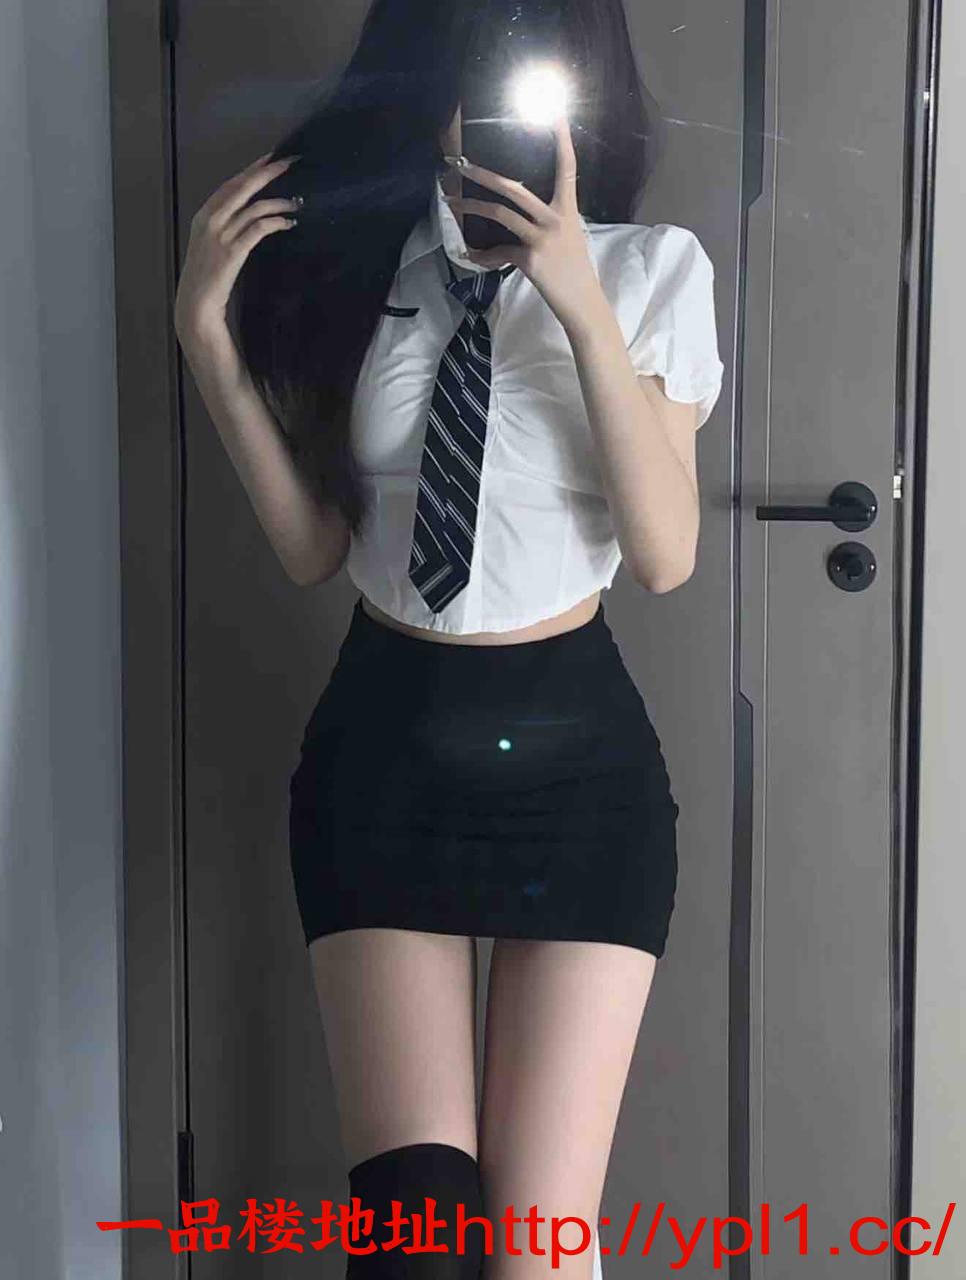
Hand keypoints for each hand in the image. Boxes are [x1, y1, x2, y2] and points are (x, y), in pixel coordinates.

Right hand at [174, 151, 301, 340]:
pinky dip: (276, 222)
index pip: (231, 184)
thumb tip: (249, 215)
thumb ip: (225, 227)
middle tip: (289, 162)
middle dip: (268, 172)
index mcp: (204, 215)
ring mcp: (221, 234)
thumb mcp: (210, 245)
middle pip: (243, 186)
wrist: (197, 303)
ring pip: (255, 206)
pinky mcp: (234, 250)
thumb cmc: (207, 278)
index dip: (252, 169)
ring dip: (279, 201)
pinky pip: (260, 228)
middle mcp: (211, 219)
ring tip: (298, 202)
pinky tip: (289, 222)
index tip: (271, 158)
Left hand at [442, 113, 601, 329]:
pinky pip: (499, 252)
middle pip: (514, 188)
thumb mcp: (569, 237)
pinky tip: (472, 257)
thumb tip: (520, 215)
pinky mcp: (530, 259)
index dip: (562, 137)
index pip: (567, 166)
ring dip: (471, 206)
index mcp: (568, 209)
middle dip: (483, 174)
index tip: (556, 110)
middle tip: (462, 163)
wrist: (583, 303)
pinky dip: (484, 255)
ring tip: (451, 201)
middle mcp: (556, 218)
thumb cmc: (574, 270)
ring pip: (500, 213)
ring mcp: (542, 238)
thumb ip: (548, 220)